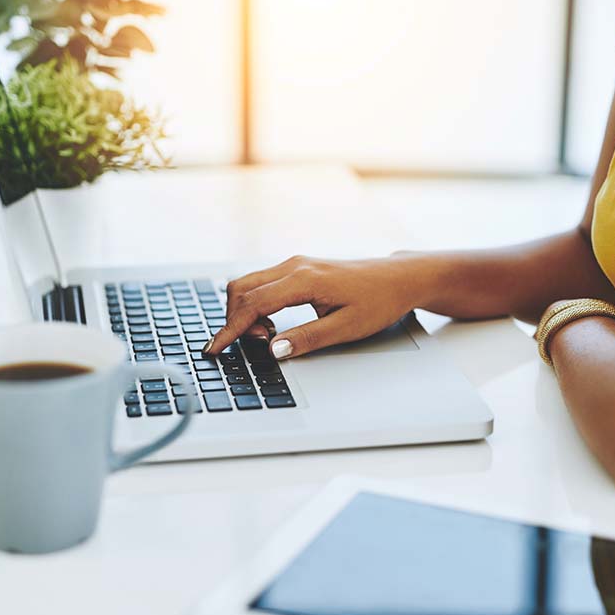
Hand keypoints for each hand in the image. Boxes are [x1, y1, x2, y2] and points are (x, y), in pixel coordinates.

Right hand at [206, 255, 426, 358]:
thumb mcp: (346, 328)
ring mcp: (295, 264)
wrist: (398, 278)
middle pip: (242, 289)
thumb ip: (308, 339)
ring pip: (249, 284)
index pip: (253, 304)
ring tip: (267, 336)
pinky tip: (272, 324)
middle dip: (234, 320)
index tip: (215, 348)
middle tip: (253, 346)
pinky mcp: (298, 268)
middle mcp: (295, 266)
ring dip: (244, 312)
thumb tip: (274, 351)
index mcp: (304, 280)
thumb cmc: (379, 300)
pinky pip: (262, 283)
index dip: (231, 329)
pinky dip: (255, 303)